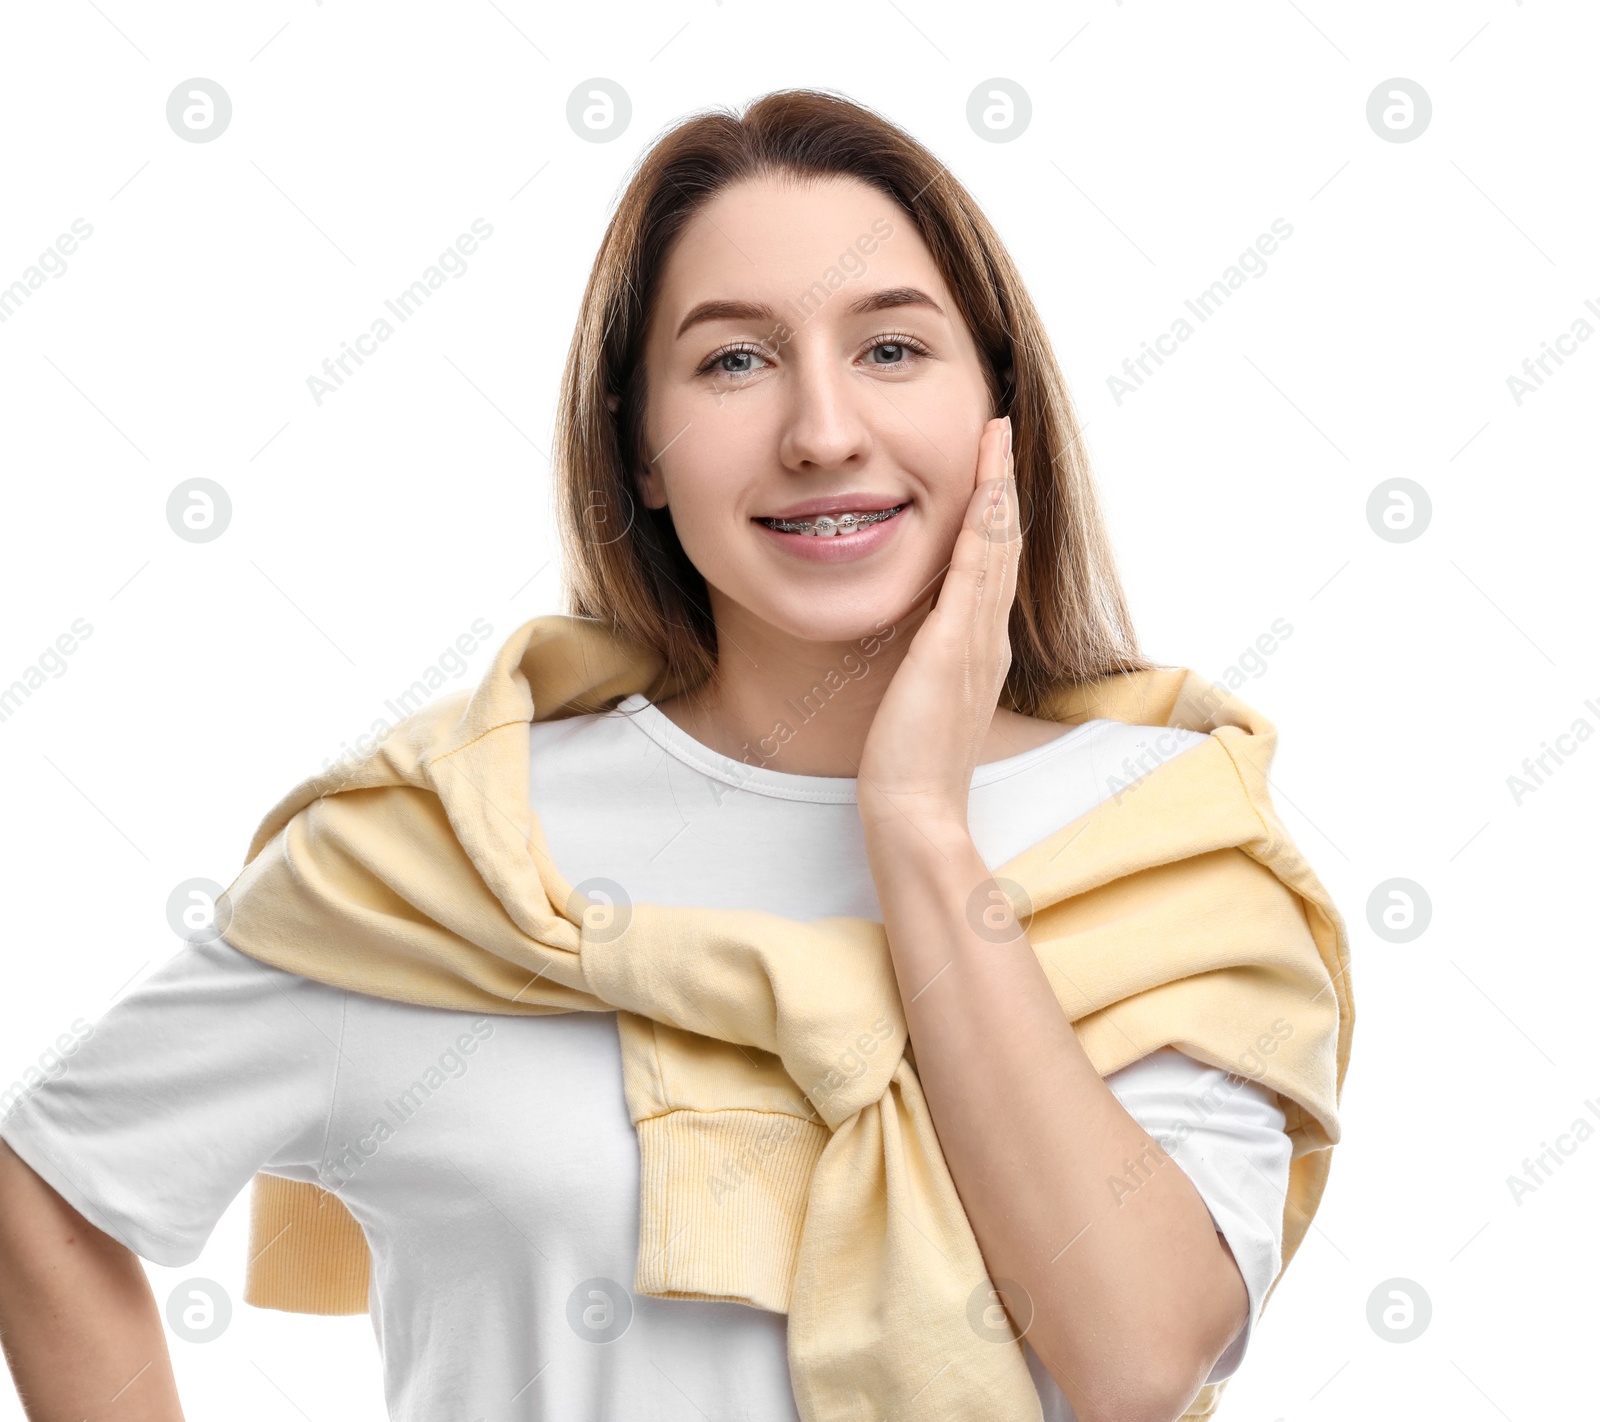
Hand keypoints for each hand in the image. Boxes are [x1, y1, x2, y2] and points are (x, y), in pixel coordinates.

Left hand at [856, 415, 1019, 839]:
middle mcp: (987, 637)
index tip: (986, 467)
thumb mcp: (917, 699)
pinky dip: (983, 525)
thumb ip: (920, 665)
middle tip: (998, 428)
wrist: (915, 812)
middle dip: (1000, 483)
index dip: (990, 512)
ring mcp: (977, 640)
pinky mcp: (955, 647)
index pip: (989, 565)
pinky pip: (976, 571)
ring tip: (994, 435)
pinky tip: (984, 488)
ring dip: (996, 486)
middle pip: (1001, 544)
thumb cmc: (908, 766)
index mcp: (978, 648)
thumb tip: (908, 643)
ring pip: (995, 547)